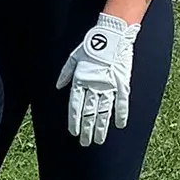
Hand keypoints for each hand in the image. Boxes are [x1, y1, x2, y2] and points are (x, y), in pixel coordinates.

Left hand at [55, 13, 137, 146]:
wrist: (112, 37)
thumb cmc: (90, 46)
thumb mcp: (73, 58)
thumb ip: (65, 74)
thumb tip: (58, 86)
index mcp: (81, 80)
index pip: (75, 106)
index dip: (74, 121)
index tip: (73, 132)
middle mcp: (94, 86)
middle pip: (89, 113)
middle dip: (86, 129)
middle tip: (85, 143)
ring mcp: (109, 86)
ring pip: (104, 112)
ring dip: (101, 127)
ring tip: (98, 140)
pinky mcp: (122, 84)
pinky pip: (122, 102)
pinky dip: (121, 114)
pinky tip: (119, 125)